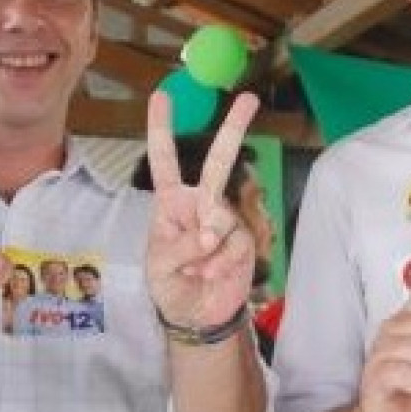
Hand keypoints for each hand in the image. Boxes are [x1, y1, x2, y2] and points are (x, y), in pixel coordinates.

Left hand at [144, 87, 260, 327]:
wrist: (196, 316)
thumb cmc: (170, 285)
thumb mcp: (159, 267)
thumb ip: (180, 246)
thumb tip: (210, 232)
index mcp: (171, 203)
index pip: (166, 161)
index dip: (162, 128)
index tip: (162, 95)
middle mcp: (201, 203)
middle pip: (219, 162)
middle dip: (235, 128)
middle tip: (251, 98)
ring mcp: (226, 220)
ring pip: (224, 218)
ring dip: (207, 251)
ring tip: (196, 271)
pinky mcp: (245, 241)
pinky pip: (237, 243)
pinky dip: (222, 263)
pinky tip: (212, 275)